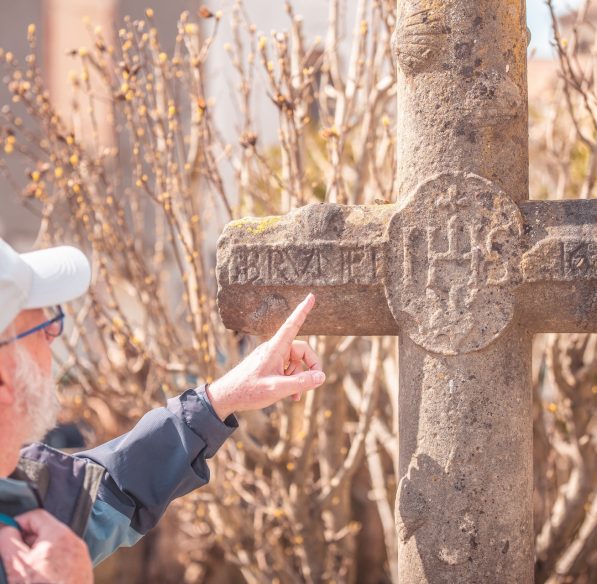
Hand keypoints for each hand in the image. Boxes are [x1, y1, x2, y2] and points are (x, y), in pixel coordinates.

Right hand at [0, 509, 92, 583]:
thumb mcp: (17, 564)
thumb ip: (8, 540)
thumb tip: (5, 528)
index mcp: (58, 534)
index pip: (36, 515)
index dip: (18, 523)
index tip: (7, 536)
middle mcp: (73, 540)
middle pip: (46, 529)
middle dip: (27, 540)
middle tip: (14, 556)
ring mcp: (80, 554)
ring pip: (55, 544)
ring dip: (38, 552)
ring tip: (27, 571)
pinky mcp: (83, 567)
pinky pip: (64, 556)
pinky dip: (51, 562)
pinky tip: (41, 577)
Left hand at [207, 293, 324, 419]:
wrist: (226, 397)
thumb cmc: (248, 391)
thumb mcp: (277, 389)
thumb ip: (301, 383)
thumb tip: (321, 377)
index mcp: (275, 348)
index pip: (292, 325)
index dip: (303, 311)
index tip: (311, 296)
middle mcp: (274, 349)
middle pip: (301, 350)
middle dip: (309, 367)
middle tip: (314, 382)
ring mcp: (272, 357)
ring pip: (296, 362)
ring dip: (300, 378)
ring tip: (295, 395)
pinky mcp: (269, 365)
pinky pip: (288, 369)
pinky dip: (292, 381)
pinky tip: (291, 395)